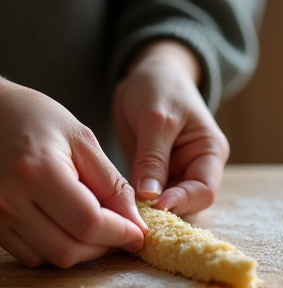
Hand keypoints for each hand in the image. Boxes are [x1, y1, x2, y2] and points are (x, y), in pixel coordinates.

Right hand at [0, 78, 146, 267]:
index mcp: (39, 172)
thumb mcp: (82, 141)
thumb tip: (132, 219)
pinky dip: (61, 246)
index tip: (138, 234)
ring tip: (100, 226)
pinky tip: (72, 226)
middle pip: (70, 247)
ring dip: (85, 249)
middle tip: (123, 230)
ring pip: (52, 256)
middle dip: (106, 244)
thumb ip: (110, 182)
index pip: (88, 222)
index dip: (120, 233)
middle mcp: (11, 200)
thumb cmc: (39, 118)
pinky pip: (32, 254)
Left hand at [113, 40, 229, 215]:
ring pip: (165, 201)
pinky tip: (121, 202)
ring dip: (148, 209)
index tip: (153, 206)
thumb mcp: (157, 119)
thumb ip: (153, 157)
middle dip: (163, 211)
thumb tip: (150, 197)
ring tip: (126, 212)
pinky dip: (137, 200)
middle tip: (136, 217)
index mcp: (209, 152)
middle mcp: (195, 166)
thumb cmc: (160, 87)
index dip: (182, 202)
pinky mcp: (155, 170)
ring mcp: (174, 170)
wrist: (148, 75)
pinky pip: (148, 193)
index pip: (204, 190)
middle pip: (186, 202)